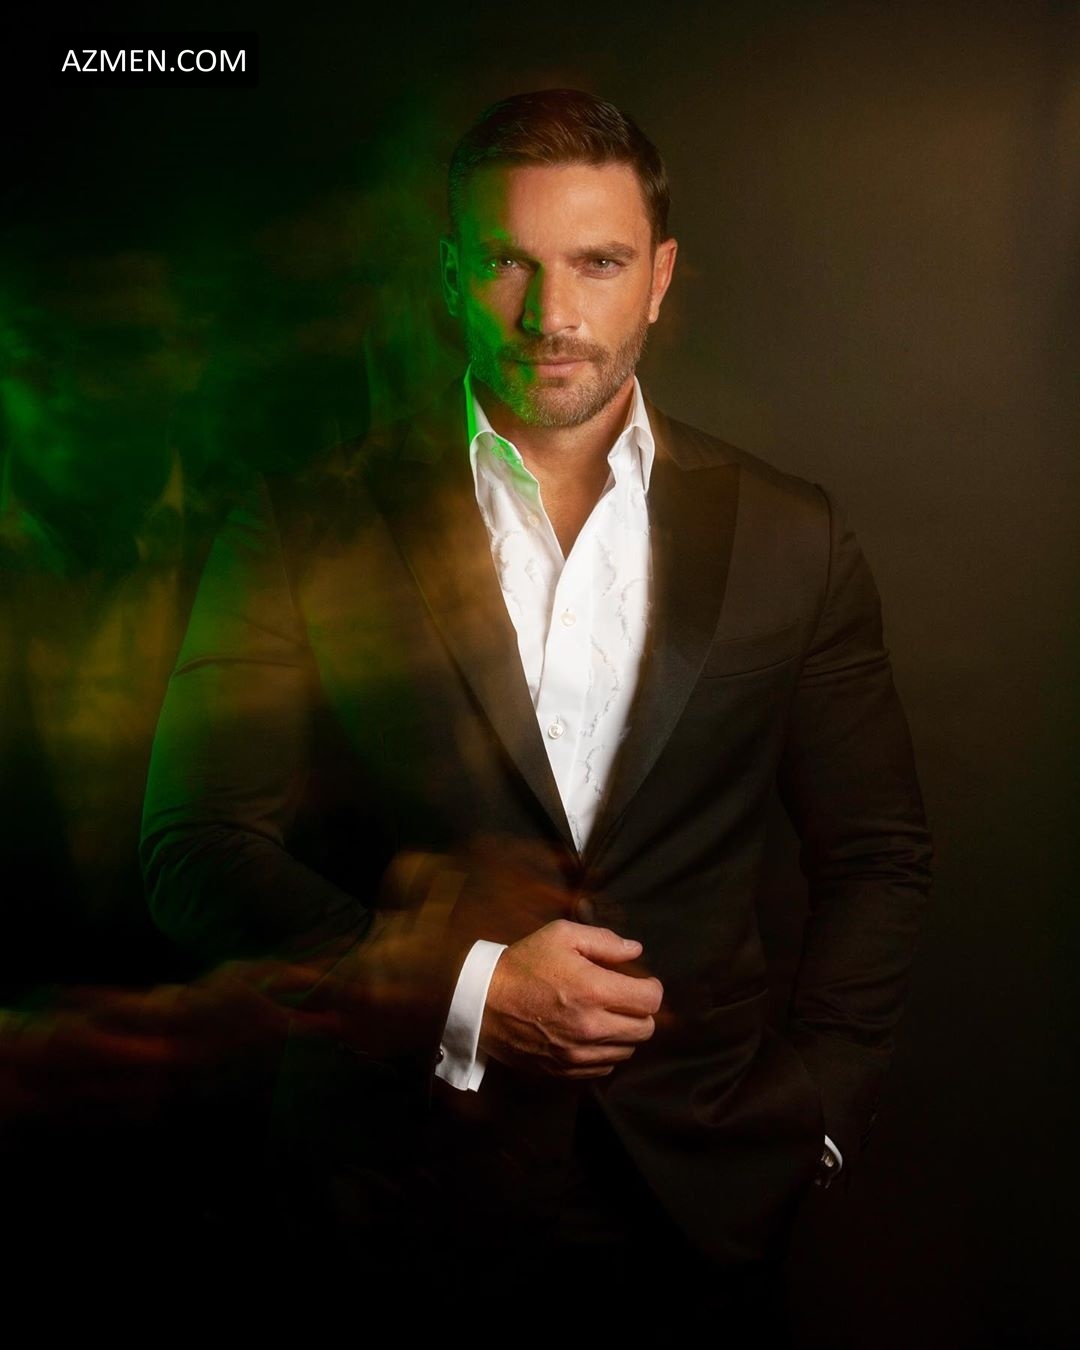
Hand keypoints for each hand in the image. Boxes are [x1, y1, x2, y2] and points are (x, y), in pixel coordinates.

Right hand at [479, 920, 662, 1079]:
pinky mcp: (565, 1070)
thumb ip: (603, 941)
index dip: (650, 988)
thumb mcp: (561, 936)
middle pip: (645, 1029)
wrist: (483, 1002)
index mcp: (594, 990)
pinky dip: (605, 1052)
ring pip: (628, 1051)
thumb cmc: (523, 964)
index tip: (640, 982)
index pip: (650, 1001)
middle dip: (640, 1011)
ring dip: (624, 1033)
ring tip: (606, 1016)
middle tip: (623, 998)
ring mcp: (578, 1053)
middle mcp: (591, 1027)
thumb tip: (635, 950)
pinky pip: (605, 1068)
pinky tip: (591, 1035)